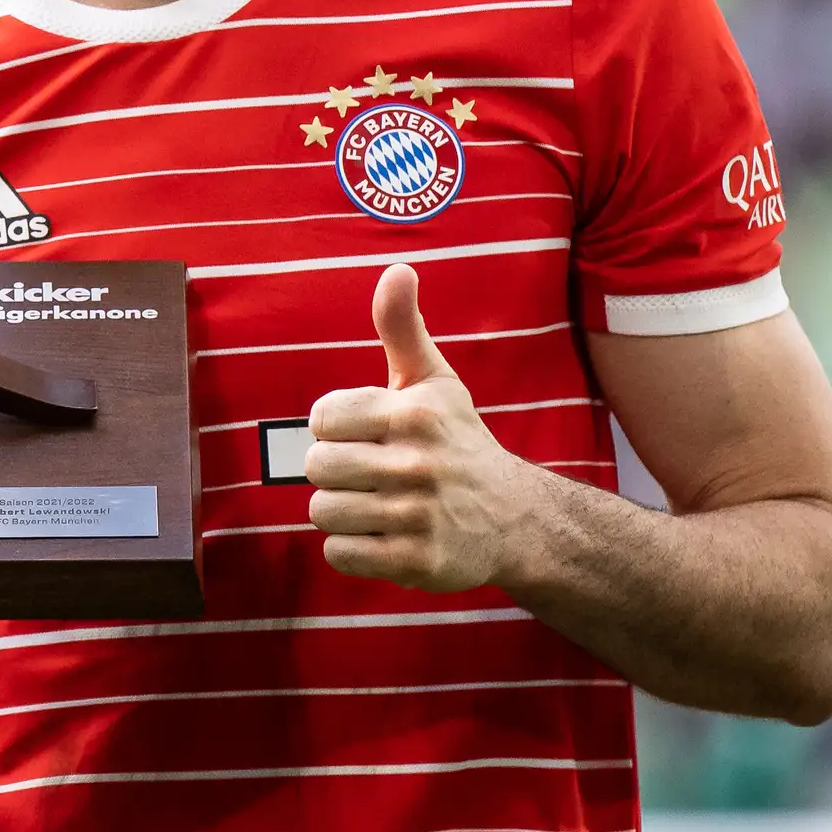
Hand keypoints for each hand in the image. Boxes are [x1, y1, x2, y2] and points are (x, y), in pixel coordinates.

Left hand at [305, 265, 550, 590]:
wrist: (515, 517)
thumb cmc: (459, 442)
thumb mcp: (435, 382)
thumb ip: (403, 328)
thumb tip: (397, 269)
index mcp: (413, 414)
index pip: (322, 417)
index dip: (334, 428)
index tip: (364, 434)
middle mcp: (416, 464)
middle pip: (316, 467)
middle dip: (334, 471)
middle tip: (367, 473)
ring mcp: (417, 516)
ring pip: (323, 512)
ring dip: (341, 511)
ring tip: (375, 504)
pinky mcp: (416, 561)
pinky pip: (340, 554)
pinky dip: (352, 548)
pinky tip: (381, 535)